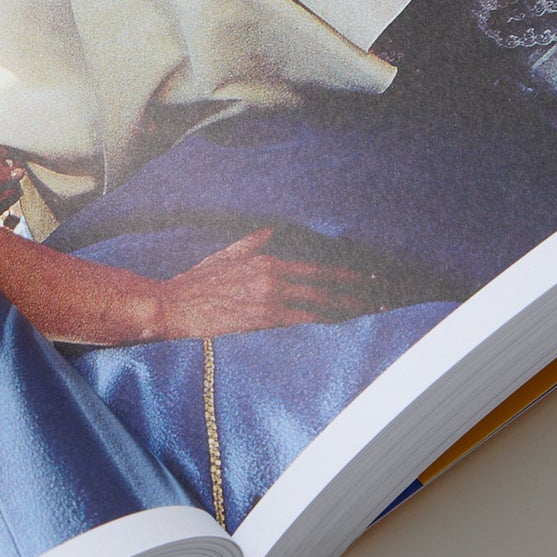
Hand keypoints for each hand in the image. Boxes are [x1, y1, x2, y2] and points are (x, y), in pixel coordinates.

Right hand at [143, 229, 381, 338]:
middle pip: (325, 286)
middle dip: (355, 293)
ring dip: (346, 310)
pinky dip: (322, 323)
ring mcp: (269, 301)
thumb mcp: (225, 256)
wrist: (175, 305)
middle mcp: (273, 278)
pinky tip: (339, 326)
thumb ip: (251, 243)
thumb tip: (269, 230)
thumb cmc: (197, 282)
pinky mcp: (261, 322)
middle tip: (382, 298)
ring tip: (370, 313)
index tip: (365, 277)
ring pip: (318, 305)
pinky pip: (300, 323)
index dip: (344, 274)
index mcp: (267, 261)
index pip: (315, 268)